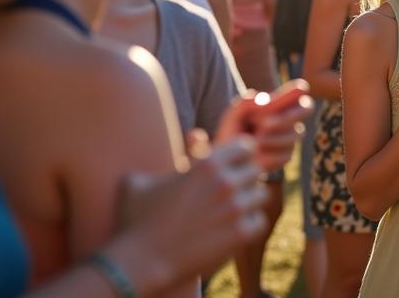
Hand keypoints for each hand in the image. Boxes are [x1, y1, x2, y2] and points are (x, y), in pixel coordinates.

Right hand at [119, 135, 268, 278]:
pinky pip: (259, 221)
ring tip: (232, 210)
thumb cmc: (137, 220)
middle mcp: (226, 182)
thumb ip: (171, 154)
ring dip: (249, 201)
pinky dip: (250, 225)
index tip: (233, 165)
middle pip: (255, 170)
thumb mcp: (143, 179)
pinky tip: (233, 229)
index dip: (240, 155)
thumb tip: (196, 134)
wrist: (142, 263)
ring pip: (261, 195)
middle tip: (231, 191)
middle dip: (245, 178)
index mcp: (207, 163)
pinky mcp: (241, 234)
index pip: (246, 146)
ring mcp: (236, 208)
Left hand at [215, 80, 313, 173]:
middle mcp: (289, 118)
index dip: (302, 90)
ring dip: (272, 138)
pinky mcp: (286, 155)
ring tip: (254, 141)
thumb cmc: (232, 131)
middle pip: (305, 109)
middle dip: (286, 117)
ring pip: (294, 134)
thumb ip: (245, 103)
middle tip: (264, 125)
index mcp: (279, 105)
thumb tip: (266, 101)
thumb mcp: (233, 115)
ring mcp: (290, 137)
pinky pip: (285, 153)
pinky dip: (269, 154)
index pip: (298, 92)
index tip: (300, 87)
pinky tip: (256, 155)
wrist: (228, 159)